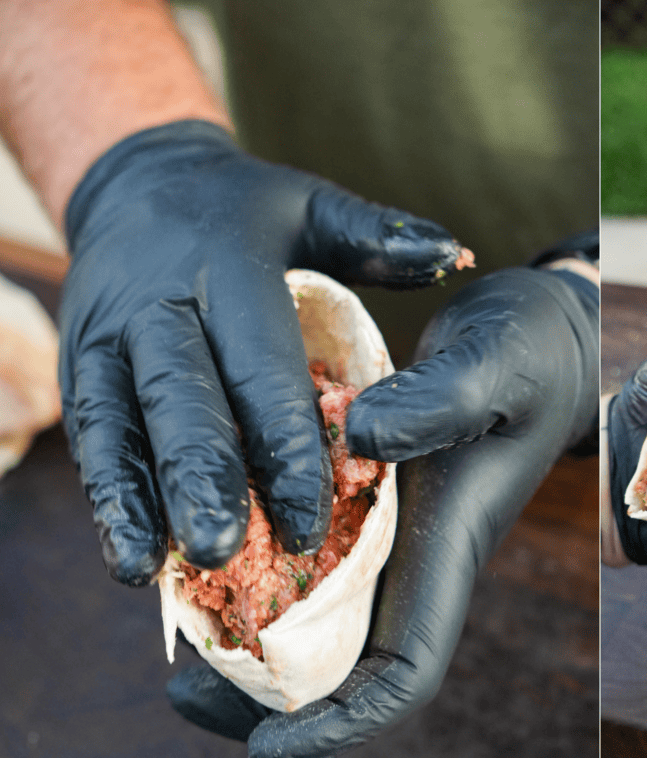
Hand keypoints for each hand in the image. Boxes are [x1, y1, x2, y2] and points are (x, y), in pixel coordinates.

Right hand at [60, 120, 469, 584]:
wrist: (136, 184)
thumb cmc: (245, 212)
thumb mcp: (311, 206)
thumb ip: (377, 238)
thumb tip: (453, 252)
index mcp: (225, 269)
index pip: (259, 366)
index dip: (286, 443)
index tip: (310, 514)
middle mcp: (157, 306)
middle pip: (182, 402)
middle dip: (204, 479)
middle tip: (226, 549)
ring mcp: (106, 338)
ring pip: (123, 427)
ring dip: (144, 500)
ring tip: (163, 568)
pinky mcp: (78, 367)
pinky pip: (92, 438)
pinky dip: (110, 499)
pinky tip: (129, 558)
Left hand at [167, 235, 599, 757]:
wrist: (541, 334)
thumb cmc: (532, 351)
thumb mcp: (499, 363)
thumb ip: (442, 398)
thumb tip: (360, 437)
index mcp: (448, 545)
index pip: (406, 666)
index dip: (344, 722)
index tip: (268, 749)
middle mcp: (411, 553)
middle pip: (345, 663)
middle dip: (269, 696)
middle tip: (183, 692)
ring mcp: (384, 527)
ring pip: (316, 612)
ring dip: (250, 637)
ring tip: (180, 633)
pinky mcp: (362, 491)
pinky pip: (303, 547)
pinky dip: (255, 561)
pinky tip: (206, 545)